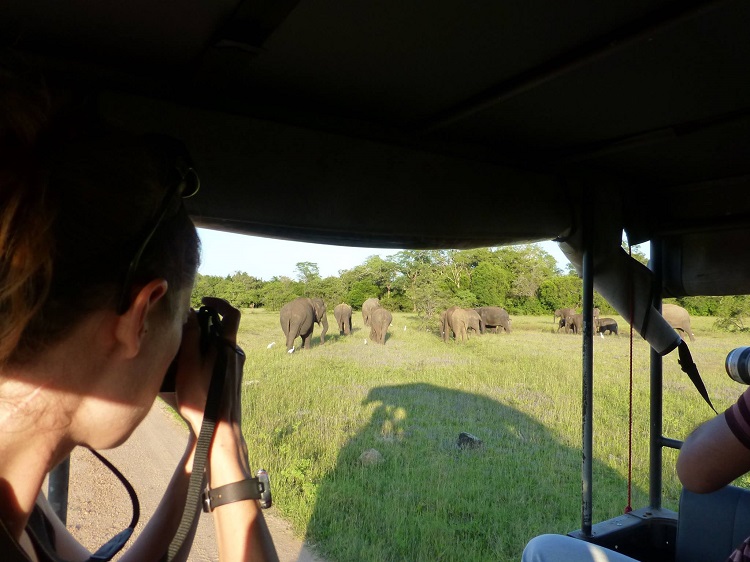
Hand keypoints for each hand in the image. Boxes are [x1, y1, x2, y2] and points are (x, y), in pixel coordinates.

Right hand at [166, 297, 250, 483]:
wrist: (220, 430)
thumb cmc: (202, 397)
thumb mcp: (189, 363)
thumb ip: (191, 336)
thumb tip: (191, 313)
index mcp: (228, 346)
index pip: (231, 314)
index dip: (219, 303)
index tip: (204, 301)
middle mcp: (236, 354)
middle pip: (221, 331)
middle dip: (203, 326)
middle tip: (184, 330)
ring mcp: (236, 368)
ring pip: (219, 347)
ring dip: (203, 344)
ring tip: (182, 353)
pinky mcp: (232, 380)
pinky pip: (219, 361)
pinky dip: (206, 358)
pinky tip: (190, 371)